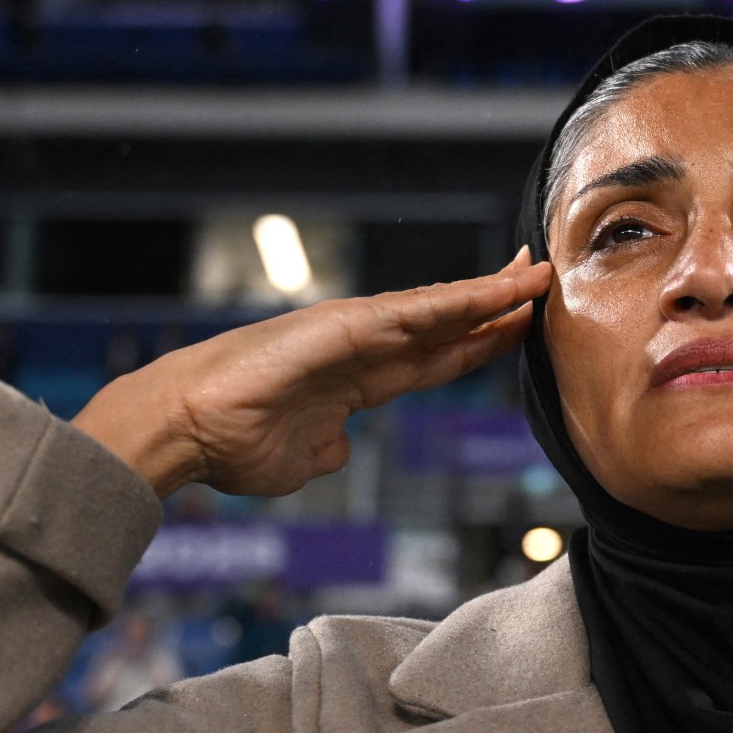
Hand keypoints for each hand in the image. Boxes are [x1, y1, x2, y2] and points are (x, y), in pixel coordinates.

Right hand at [72, 248, 552, 497]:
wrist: (188, 431)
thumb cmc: (232, 444)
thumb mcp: (301, 458)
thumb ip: (330, 446)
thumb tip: (343, 444)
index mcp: (358, 382)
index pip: (435, 359)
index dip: (478, 343)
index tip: (517, 327)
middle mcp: (363, 350)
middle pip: (448, 326)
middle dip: (498, 307)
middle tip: (543, 280)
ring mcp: (355, 333)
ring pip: (440, 311)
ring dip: (491, 294)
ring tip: (537, 275)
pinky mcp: (344, 327)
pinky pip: (415, 313)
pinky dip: (460, 301)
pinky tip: (499, 291)